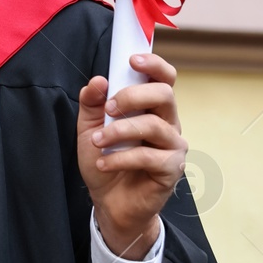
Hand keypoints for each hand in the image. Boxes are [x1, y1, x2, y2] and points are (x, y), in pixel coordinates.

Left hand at [77, 52, 186, 259]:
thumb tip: (97, 81)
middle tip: (108, 110)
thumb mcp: (89, 129)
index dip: (153, 65)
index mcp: (152, 108)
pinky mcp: (171, 170)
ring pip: (154, 125)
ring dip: (119, 132)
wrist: (109, 202)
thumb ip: (91, 104)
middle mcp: (168, 123)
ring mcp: (173, 146)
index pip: (164, 79)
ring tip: (97, 142)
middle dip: (132, 96)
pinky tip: (104, 164)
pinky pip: (149, 157)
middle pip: (164, 95)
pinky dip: (121, 159)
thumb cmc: (105, 161)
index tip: (132, 60)